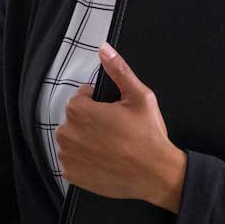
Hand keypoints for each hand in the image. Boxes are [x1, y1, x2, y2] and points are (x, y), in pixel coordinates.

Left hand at [55, 41, 186, 211]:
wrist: (157, 173)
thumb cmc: (148, 135)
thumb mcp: (140, 96)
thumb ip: (119, 70)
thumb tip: (104, 49)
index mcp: (78, 110)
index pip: (81, 98)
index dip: (99, 104)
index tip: (114, 113)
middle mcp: (67, 133)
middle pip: (75, 120)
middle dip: (91, 122)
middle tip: (115, 131)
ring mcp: (68, 156)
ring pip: (73, 140)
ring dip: (86, 141)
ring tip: (110, 147)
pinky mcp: (72, 175)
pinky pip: (73, 162)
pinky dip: (85, 161)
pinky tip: (104, 161)